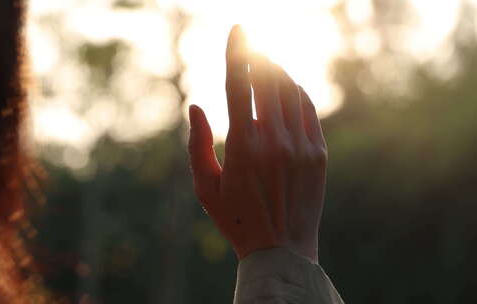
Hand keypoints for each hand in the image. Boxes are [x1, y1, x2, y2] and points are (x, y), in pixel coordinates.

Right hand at [188, 25, 326, 261]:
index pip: (238, 84)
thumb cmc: (236, 219)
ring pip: (290, 90)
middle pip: (268, 79)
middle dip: (258, 57)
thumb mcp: (205, 187)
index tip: (238, 29)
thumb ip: (196, 144)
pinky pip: (308, 109)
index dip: (236, 52)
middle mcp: (275, 140)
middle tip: (251, 48)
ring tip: (266, 65)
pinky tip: (286, 88)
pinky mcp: (318, 153)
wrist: (282, 250)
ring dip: (277, 71)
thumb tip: (195, 106)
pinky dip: (296, 92)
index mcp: (243, 146)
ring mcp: (301, 145)